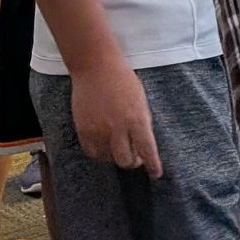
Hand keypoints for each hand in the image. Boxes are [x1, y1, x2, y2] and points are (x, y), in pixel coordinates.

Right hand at [70, 57, 162, 176]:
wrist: (95, 67)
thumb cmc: (122, 80)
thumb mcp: (141, 100)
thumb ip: (142, 122)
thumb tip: (142, 143)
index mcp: (136, 119)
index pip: (147, 150)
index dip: (152, 165)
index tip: (156, 173)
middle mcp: (117, 128)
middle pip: (126, 160)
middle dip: (134, 162)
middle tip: (136, 156)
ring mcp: (98, 130)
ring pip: (109, 159)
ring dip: (116, 156)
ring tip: (119, 146)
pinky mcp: (83, 130)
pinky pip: (92, 152)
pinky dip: (100, 153)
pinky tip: (105, 145)